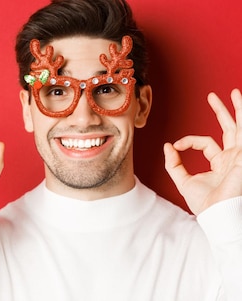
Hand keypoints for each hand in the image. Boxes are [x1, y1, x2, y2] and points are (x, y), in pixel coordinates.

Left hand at [164, 89, 241, 214]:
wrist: (218, 215)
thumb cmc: (205, 204)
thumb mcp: (183, 181)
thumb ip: (173, 164)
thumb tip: (167, 145)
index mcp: (221, 163)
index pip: (207, 143)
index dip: (189, 141)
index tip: (176, 145)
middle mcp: (234, 158)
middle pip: (230, 129)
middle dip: (223, 111)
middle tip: (214, 96)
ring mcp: (241, 157)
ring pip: (241, 127)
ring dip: (240, 109)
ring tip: (236, 92)